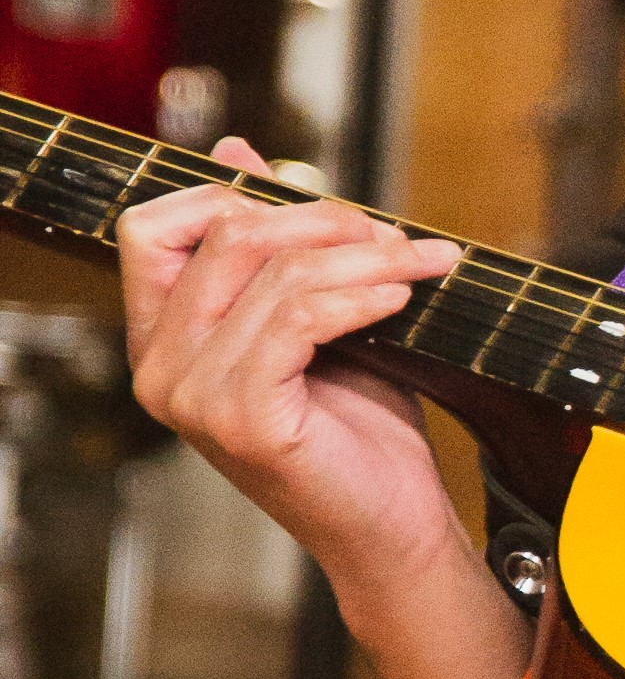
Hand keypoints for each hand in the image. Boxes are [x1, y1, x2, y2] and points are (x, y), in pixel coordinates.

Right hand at [117, 140, 465, 616]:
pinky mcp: (240, 417)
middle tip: (392, 236)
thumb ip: (273, 246)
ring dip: (363, 257)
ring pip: (275, 273)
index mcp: (161, 340)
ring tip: (419, 264)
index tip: (322, 209)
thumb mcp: (313, 320)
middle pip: (225, 235)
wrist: (391, 525)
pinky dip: (361, 295)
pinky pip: (300, 318)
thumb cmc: (357, 429)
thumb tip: (239, 152)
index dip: (232, 198)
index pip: (152, 228)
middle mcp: (158, 369)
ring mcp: (191, 397)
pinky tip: (403, 295)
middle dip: (321, 220)